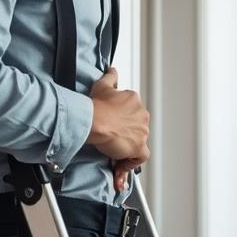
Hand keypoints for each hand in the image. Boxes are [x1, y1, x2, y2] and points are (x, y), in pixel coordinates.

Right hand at [87, 67, 149, 188]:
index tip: (113, 125)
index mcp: (134, 101)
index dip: (122, 121)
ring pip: (138, 142)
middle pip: (136, 127)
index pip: (133, 112)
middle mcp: (141, 115)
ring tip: (113, 153)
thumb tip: (112, 70)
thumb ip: (110, 77)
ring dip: (126, 148)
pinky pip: (140, 157)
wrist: (94, 121)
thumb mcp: (103, 85)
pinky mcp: (138, 147)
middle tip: (111, 140)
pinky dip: (131, 162)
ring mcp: (142, 131)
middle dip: (125, 134)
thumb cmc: (96, 106)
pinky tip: (119, 166)